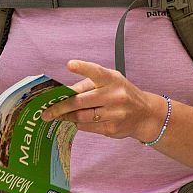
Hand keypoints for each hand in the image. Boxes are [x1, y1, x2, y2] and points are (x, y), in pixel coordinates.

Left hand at [43, 60, 163, 142]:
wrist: (145, 114)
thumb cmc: (121, 93)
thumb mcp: (110, 82)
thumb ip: (89, 84)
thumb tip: (63, 93)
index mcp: (112, 79)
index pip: (96, 71)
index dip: (83, 67)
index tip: (69, 64)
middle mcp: (115, 95)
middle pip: (80, 100)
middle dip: (60, 107)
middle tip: (46, 112)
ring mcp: (115, 112)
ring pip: (81, 116)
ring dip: (67, 117)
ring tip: (59, 116)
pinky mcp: (112, 127)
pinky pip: (87, 127)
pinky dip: (79, 124)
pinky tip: (76, 121)